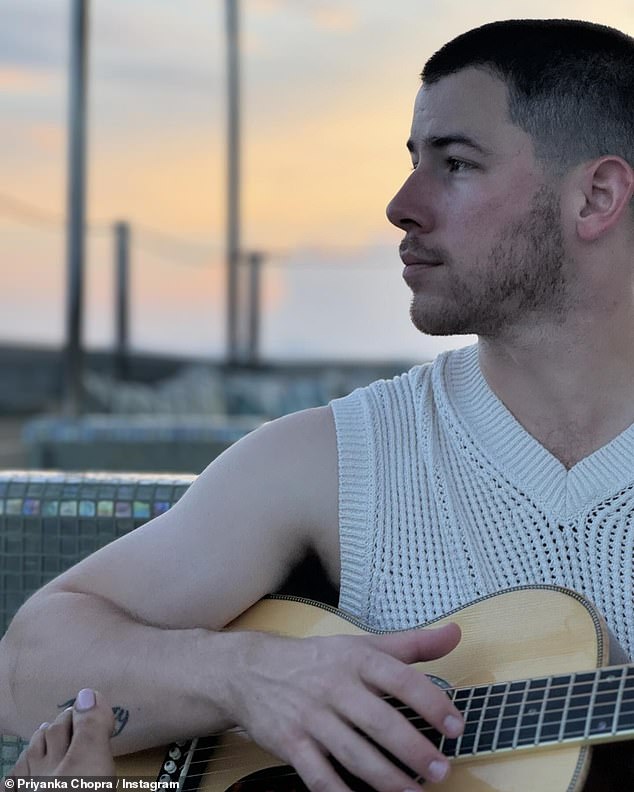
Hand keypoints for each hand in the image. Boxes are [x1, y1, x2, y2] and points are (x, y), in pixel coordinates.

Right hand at [224, 623, 463, 790]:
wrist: (250, 669)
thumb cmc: (317, 660)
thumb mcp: (362, 645)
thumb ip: (412, 644)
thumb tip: (456, 633)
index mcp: (356, 659)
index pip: (400, 679)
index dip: (431, 703)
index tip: (455, 727)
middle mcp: (335, 686)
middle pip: (380, 721)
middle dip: (414, 750)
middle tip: (443, 771)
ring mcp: (311, 717)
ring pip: (354, 754)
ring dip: (388, 779)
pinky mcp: (290, 743)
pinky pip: (319, 776)